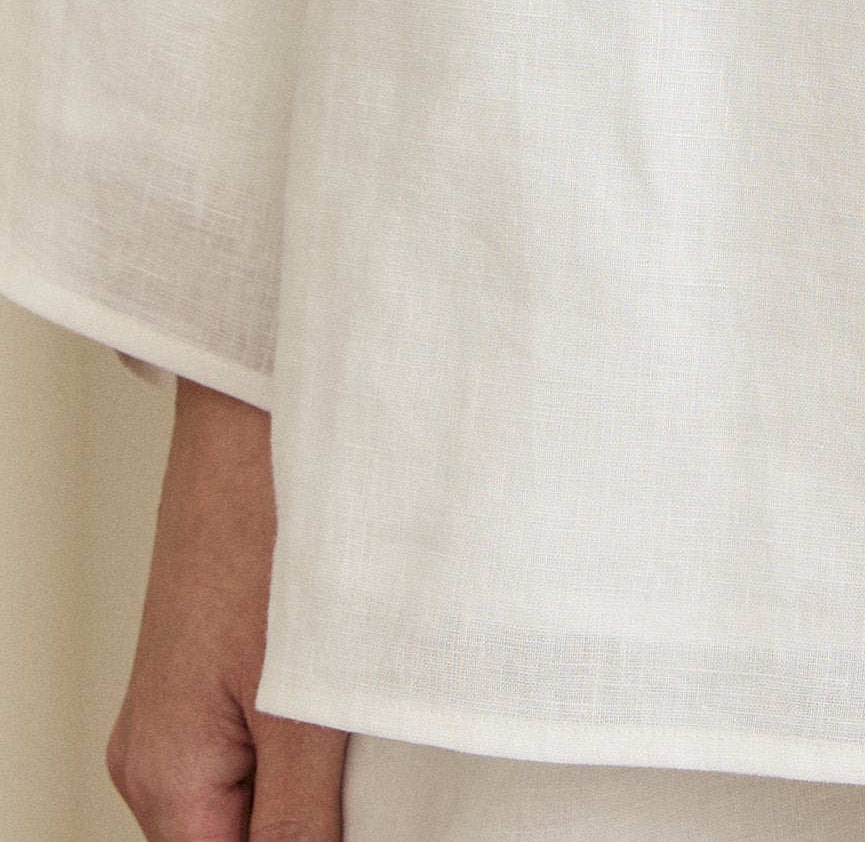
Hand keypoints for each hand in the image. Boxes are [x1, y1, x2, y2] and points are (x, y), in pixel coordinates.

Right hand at [105, 376, 348, 841]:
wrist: (256, 409)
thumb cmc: (271, 524)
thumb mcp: (304, 700)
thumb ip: (298, 821)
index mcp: (165, 777)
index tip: (359, 821)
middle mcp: (154, 753)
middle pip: (233, 840)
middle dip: (308, 824)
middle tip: (366, 770)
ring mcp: (178, 710)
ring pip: (247, 796)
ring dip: (309, 786)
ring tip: (360, 728)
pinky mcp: (208, 669)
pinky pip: (252, 742)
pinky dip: (301, 739)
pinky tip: (346, 696)